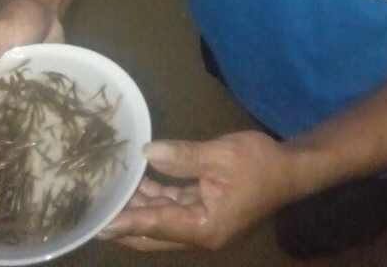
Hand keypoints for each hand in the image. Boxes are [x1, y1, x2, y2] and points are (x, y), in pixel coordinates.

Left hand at [99, 131, 297, 251]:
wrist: (292, 169)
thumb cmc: (259, 163)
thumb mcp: (219, 155)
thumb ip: (182, 157)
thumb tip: (146, 153)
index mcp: (204, 227)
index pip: (157, 224)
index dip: (127, 222)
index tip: (99, 224)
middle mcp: (201, 233)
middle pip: (155, 233)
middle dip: (126, 224)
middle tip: (95, 216)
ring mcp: (204, 223)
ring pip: (163, 221)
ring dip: (140, 209)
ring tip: (111, 195)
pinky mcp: (208, 210)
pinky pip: (175, 207)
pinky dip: (158, 198)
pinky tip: (140, 182)